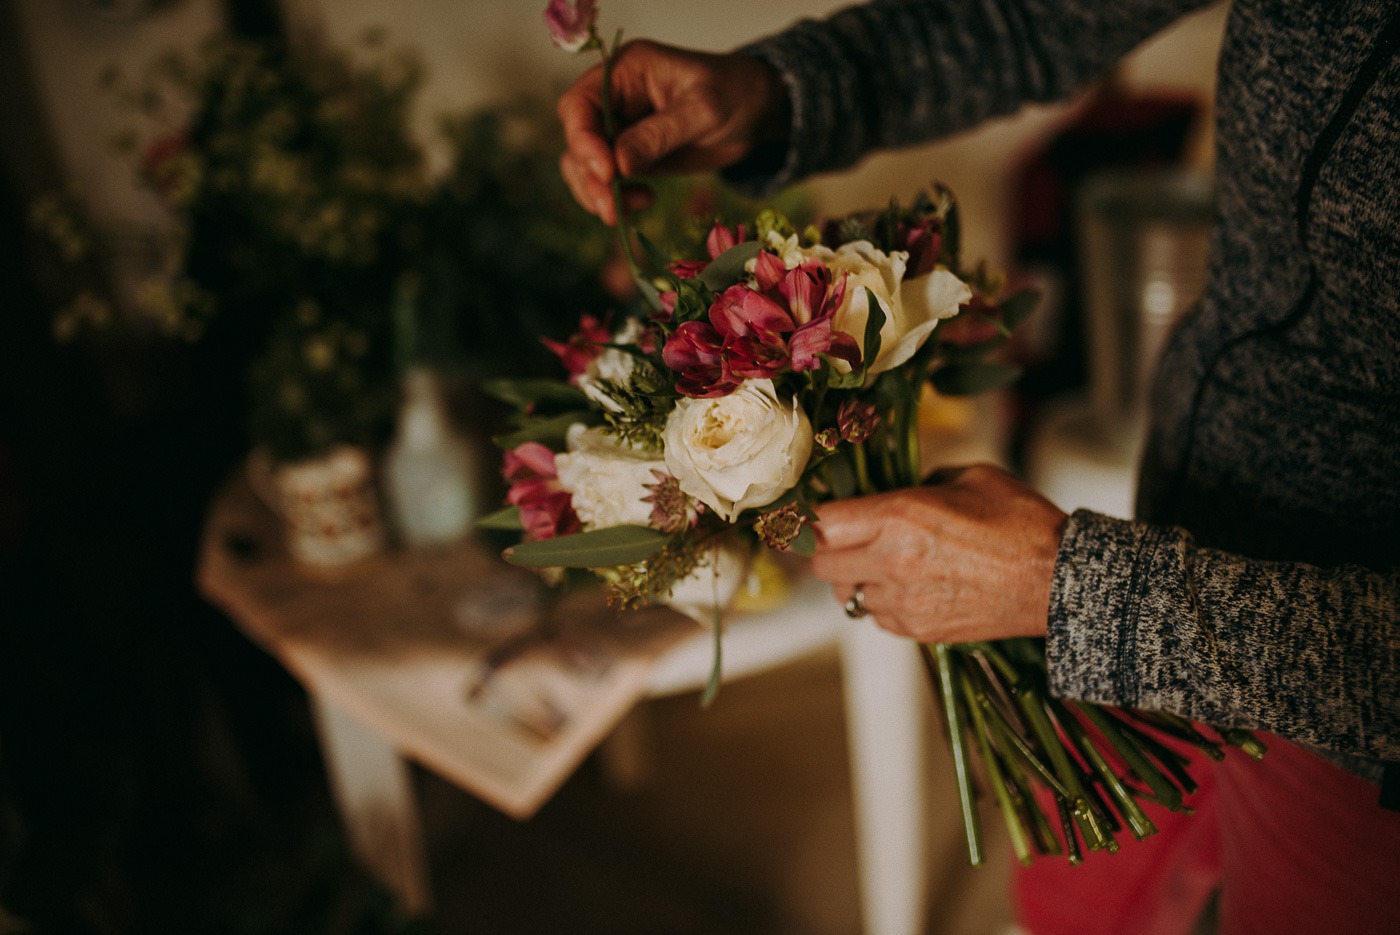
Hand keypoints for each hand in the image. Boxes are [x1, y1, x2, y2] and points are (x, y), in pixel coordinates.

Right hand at [556, 39, 788, 223]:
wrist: (758, 112)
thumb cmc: (736, 94)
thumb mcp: (703, 110)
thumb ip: (660, 134)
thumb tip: (619, 165)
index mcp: (625, 72)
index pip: (580, 104)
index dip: (583, 140)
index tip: (607, 172)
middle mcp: (614, 99)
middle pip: (578, 140)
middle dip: (589, 177)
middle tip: (612, 209)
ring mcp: (621, 129)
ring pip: (585, 166)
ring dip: (598, 194)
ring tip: (626, 212)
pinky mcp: (632, 156)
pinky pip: (608, 181)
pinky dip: (616, 199)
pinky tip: (642, 202)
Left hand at [811, 464, 1067, 643]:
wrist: (1060, 581)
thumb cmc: (1022, 523)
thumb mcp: (970, 477)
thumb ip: (923, 481)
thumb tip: (900, 489)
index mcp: (899, 517)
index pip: (823, 523)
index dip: (813, 518)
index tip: (818, 513)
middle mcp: (892, 562)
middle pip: (822, 564)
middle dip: (828, 550)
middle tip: (847, 538)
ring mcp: (904, 602)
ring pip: (847, 595)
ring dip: (855, 579)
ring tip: (883, 563)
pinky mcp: (920, 630)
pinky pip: (877, 617)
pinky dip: (882, 603)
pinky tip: (908, 587)